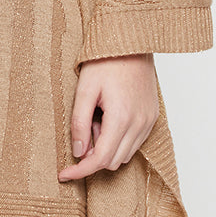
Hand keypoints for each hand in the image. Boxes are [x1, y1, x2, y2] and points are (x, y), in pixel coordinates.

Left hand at [57, 52, 157, 181]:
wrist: (130, 42)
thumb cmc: (105, 61)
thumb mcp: (83, 90)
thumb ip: (79, 123)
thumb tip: (77, 152)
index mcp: (121, 118)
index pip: (100, 159)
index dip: (80, 171)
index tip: (63, 174)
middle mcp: (140, 124)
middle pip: (113, 161)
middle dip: (92, 154)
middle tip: (82, 127)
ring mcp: (148, 121)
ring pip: (125, 155)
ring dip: (106, 146)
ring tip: (96, 118)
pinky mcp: (152, 117)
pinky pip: (134, 142)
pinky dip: (118, 139)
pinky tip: (109, 117)